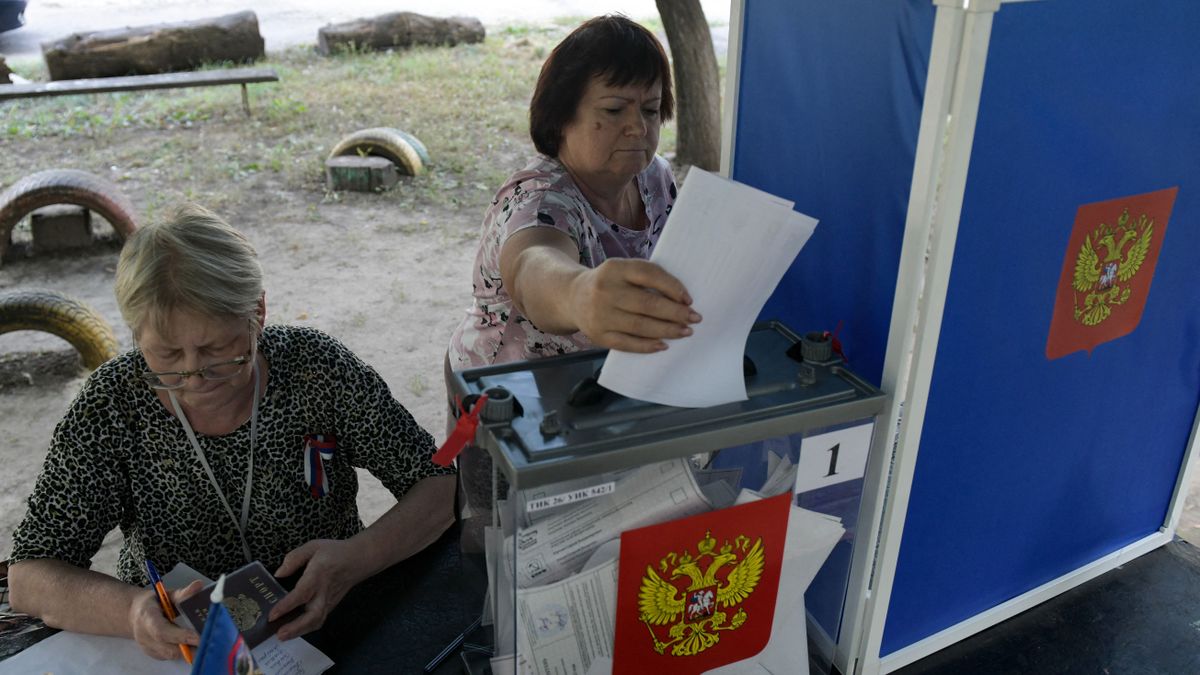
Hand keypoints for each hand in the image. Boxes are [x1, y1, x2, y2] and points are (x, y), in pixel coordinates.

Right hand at [128, 580, 201, 659]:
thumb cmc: (153, 603)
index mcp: (147, 618)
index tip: (198, 637)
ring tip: (206, 643)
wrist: (134, 614)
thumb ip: (183, 593)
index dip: (180, 636)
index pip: (162, 632)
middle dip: (190, 648)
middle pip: (168, 649)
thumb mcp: (166, 595)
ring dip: (189, 652)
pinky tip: (195, 646)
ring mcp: (148, 647)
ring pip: (171, 655)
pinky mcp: (154, 654)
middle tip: (209, 642)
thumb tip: (199, 585)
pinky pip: (170, 657)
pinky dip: (184, 653)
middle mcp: (145, 636)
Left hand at [270, 539, 366, 639]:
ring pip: (317, 621)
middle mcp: (324, 591)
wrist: (358, 559)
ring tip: (282, 636)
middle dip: (295, 627)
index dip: (287, 606)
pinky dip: (305, 629)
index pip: (302, 593)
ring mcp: (329, 601)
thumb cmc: (335, 552)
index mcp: (318, 574)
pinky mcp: (330, 606)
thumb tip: (279, 574)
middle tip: (279, 634)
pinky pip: (318, 620)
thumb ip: (294, 558)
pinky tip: (293, 631)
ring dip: (300, 631)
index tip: (272, 615)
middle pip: (313, 615)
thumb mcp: (313, 546)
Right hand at [569, 258, 701, 352]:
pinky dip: (648, 346)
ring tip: (685, 332)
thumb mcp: (622, 270)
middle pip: (648, 304)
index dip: (672, 287)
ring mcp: (600, 314)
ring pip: (640, 325)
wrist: (571, 297)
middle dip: (675, 313)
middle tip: (694, 318)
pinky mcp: (598, 335)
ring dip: (667, 330)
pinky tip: (663, 345)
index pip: (649, 274)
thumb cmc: (609, 283)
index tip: (688, 299)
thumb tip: (681, 299)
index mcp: (614, 268)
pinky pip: (627, 343)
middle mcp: (605, 290)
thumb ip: (646, 277)